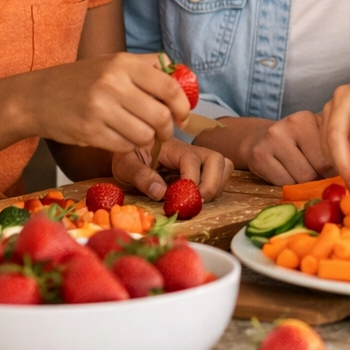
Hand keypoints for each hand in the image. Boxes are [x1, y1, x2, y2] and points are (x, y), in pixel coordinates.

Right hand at [19, 53, 190, 154]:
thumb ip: (147, 66)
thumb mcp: (113, 62)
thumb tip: (182, 75)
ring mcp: (99, 109)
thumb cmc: (81, 80)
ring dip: (147, 140)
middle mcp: (112, 84)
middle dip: (168, 129)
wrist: (36, 97)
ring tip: (140, 135)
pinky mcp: (89, 132)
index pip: (169, 87)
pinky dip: (127, 146)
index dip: (183, 106)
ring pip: (144, 135)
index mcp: (123, 63)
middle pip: (160, 115)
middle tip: (163, 131)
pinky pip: (124, 146)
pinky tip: (120, 138)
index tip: (183, 116)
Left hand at [112, 138, 233, 201]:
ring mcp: (199, 160)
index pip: (191, 159)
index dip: (191, 179)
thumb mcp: (126, 165)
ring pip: (224, 167)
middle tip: (197, 202)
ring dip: (216, 186)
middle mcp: (191, 151)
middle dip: (212, 184)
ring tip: (198, 201)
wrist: (130, 151)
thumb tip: (161, 192)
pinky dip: (215, 188)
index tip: (182, 198)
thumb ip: (141, 176)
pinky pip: (220, 176)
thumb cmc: (129, 155)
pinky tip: (196, 198)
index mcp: (172, 147)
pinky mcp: (201, 170)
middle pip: (217, 160)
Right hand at [244, 111, 335, 185]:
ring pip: (301, 177)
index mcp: (308, 118)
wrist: (258, 139)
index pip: (330, 154)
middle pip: (317, 167)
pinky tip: (284, 173)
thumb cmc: (295, 142)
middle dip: (318, 177)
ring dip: (303, 182)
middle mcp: (291, 123)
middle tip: (312, 172)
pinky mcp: (259, 155)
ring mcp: (273, 138)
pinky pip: (283, 183)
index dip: (332, 168)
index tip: (329, 169)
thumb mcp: (314, 137)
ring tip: (299, 172)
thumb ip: (333, 149)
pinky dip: (288, 185)